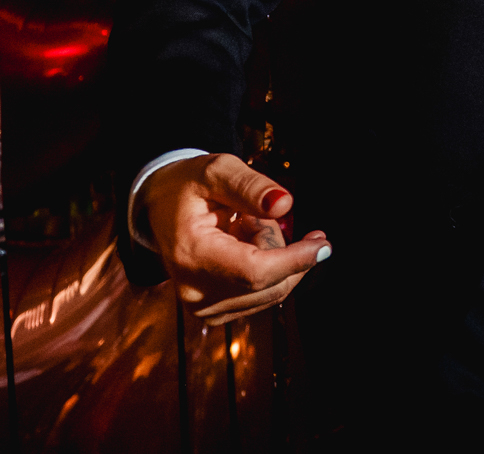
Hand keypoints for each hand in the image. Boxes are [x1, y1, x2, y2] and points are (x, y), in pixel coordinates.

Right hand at [141, 152, 330, 321]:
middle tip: (263, 216)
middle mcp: (194, 291)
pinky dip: (264, 269)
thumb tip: (284, 204)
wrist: (159, 209)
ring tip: (244, 227)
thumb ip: (250, 186)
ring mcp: (202, 308)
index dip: (295, 260)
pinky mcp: (212, 313)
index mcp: (191, 254)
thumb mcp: (217, 171)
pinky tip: (243, 245)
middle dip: (282, 248)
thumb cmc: (189, 186)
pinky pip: (261, 296)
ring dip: (271, 256)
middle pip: (269, 284)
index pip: (255, 271)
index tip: (325, 245)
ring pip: (270, 291)